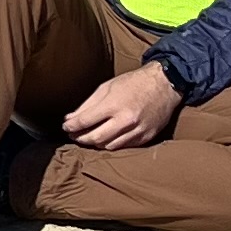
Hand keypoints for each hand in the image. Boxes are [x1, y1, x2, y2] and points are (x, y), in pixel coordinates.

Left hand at [60, 63, 184, 150]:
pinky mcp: (146, 137)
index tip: (65, 126)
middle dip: (80, 138)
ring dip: (95, 143)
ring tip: (89, 136)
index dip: (71, 126)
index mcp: (114, 105)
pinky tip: (107, 138)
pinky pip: (124, 147)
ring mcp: (137, 130)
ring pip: (109, 146)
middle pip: (95, 138)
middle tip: (74, 135)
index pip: (85, 121)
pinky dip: (112, 144)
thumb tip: (70, 119)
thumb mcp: (107, 87)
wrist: (165, 84)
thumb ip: (87, 105)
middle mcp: (126, 120)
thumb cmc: (133, 83)